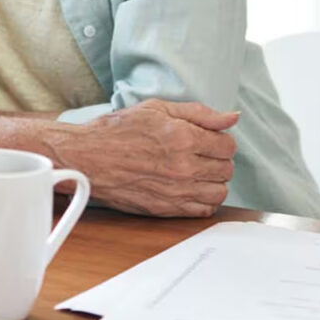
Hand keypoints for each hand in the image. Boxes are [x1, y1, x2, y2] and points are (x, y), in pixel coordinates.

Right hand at [48, 99, 237, 217]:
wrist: (87, 158)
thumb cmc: (117, 131)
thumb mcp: (157, 109)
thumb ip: (199, 113)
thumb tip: (232, 118)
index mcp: (183, 138)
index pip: (228, 145)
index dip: (220, 140)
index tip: (207, 139)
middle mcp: (183, 167)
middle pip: (226, 169)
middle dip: (217, 159)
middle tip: (199, 153)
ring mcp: (176, 191)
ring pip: (220, 192)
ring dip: (213, 180)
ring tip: (196, 171)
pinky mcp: (166, 209)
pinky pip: (203, 210)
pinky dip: (203, 200)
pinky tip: (190, 188)